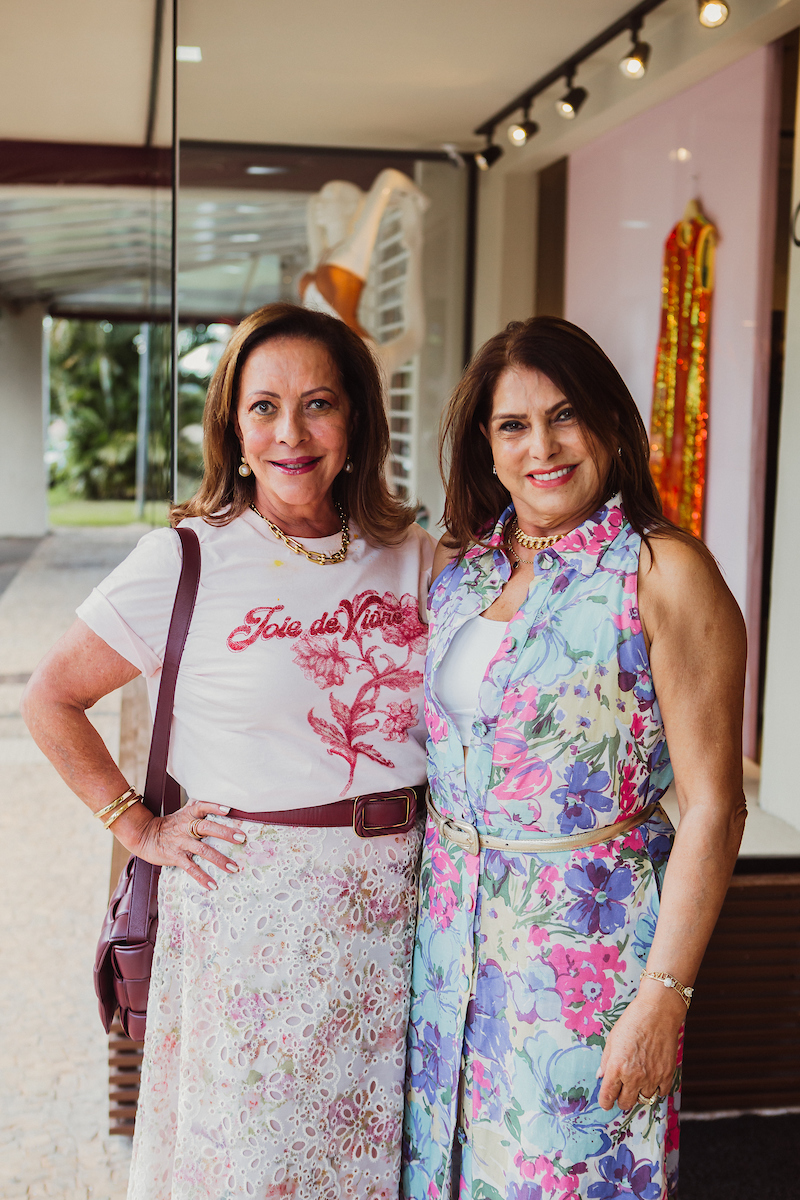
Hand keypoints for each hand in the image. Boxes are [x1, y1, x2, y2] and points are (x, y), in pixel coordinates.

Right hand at [131, 801, 245, 890]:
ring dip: (219, 859)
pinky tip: (213, 885)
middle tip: (241, 838)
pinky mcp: (176, 857)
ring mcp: (181, 843)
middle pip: (206, 828)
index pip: (203, 807)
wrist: (145, 835)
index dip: (215, 807)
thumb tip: (219, 797)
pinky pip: (191, 868)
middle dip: (224, 833)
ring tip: (233, 867)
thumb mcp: (183, 812)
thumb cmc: (170, 824)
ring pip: (202, 850)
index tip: (228, 809)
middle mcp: (186, 827)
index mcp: (189, 814)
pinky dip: (202, 877)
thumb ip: (199, 805)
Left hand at [596, 986, 684, 1110]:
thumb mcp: (612, 1039)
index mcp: (616, 1067)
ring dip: (638, 1094)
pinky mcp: (667, 1075)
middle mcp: (634, 1076)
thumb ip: (605, 1061)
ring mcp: (652, 1077)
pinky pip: (660, 1093)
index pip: (607, 1096)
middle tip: (621, 1091)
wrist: (658, 1012)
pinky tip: (651, 1079)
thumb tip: (601, 1077)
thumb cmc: (632, 1022)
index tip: (606, 1101)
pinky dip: (655, 1089)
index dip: (605, 1101)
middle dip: (620, 1099)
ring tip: (637, 1082)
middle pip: (625, 1103)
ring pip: (643, 1100)